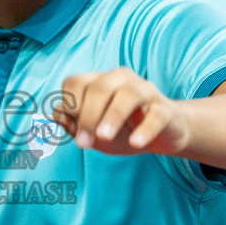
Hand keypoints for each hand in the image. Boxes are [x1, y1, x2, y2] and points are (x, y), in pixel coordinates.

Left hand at [54, 68, 188, 155]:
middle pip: (99, 88)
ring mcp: (145, 92)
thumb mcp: (92, 129)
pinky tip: (136, 143)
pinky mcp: (165, 110)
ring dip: (113, 116)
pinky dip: (145, 129)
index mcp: (99, 81)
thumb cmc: (122, 129)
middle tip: (83, 144)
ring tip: (104, 137)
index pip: (75, 82)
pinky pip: (156, 115)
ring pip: (128, 95)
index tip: (72, 128)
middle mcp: (121, 80)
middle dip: (87, 116)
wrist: (162, 135)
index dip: (69, 104)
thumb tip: (60, 118)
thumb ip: (72, 122)